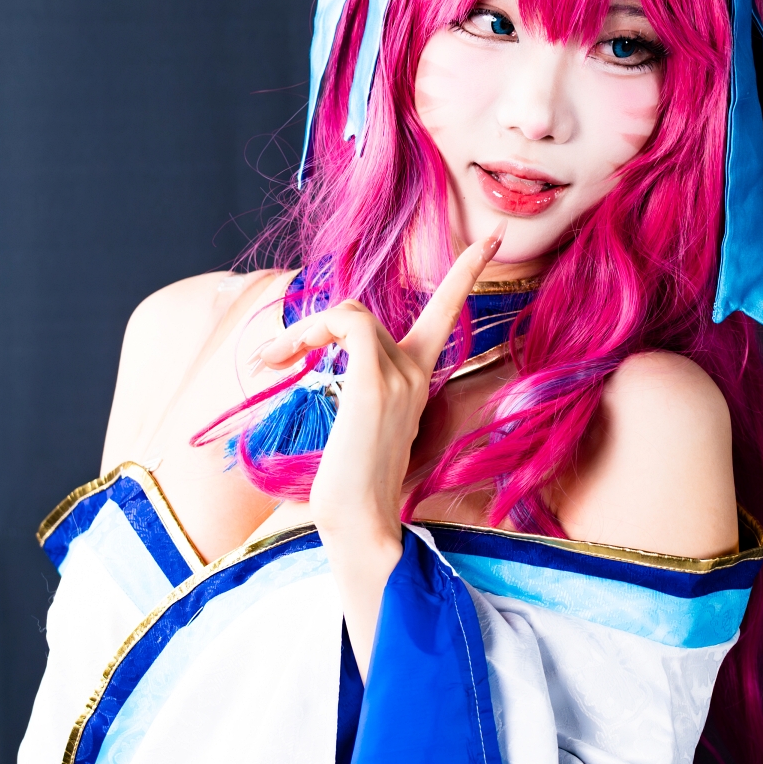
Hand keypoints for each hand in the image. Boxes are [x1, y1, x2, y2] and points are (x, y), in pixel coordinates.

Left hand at [257, 226, 503, 673]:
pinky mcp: (376, 380)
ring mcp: (400, 374)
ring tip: (273, 364)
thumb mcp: (359, 427)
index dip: (466, 273)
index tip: (492, 238)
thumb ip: (358, 390)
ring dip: (300, 331)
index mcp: (416, 382)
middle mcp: (414, 372)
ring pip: (348, 312)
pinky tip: (286, 361)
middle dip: (309, 324)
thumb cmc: (353, 489)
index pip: (447, 313)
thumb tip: (317, 366)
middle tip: (270, 359)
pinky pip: (345, 321)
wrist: (361, 525)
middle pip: (361, 311)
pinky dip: (308, 331)